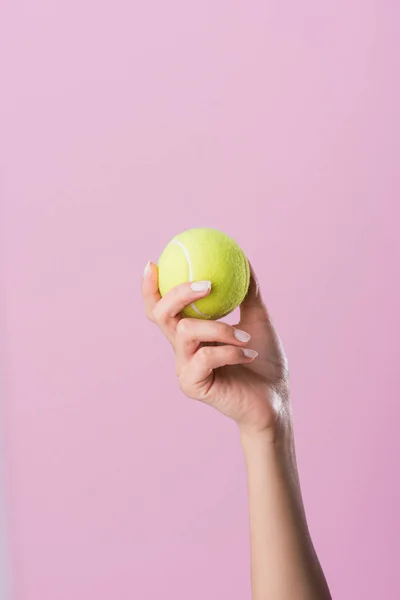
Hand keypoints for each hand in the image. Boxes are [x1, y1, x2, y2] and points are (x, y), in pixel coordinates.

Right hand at [142, 262, 289, 436]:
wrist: (274, 399)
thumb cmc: (264, 361)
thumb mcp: (257, 320)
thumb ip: (248, 293)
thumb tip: (244, 259)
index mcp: (191, 333)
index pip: (161, 308)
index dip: (150, 287)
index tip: (154, 263)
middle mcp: (182, 349)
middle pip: (161, 314)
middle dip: (178, 293)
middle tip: (207, 285)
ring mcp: (184, 368)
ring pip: (186, 331)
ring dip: (220, 328)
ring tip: (245, 337)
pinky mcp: (192, 385)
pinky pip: (205, 356)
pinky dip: (230, 351)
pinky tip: (249, 355)